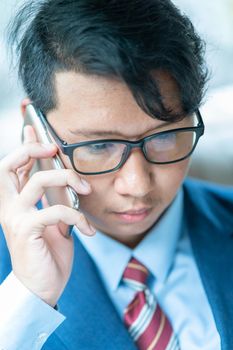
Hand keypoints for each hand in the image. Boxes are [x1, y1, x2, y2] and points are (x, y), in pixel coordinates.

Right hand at [0, 125, 94, 305]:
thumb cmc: (48, 253)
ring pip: (38, 181)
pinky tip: (88, 231)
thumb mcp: (55, 221)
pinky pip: (55, 210)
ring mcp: (14, 218)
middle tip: (54, 150)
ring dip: (68, 179)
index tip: (36, 130)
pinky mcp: (26, 230)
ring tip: (86, 190)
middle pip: (8, 165)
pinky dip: (77, 216)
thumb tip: (65, 179)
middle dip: (32, 150)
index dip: (24, 146)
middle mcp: (9, 206)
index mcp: (15, 202)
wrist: (42, 287)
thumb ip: (55, 199)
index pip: (13, 166)